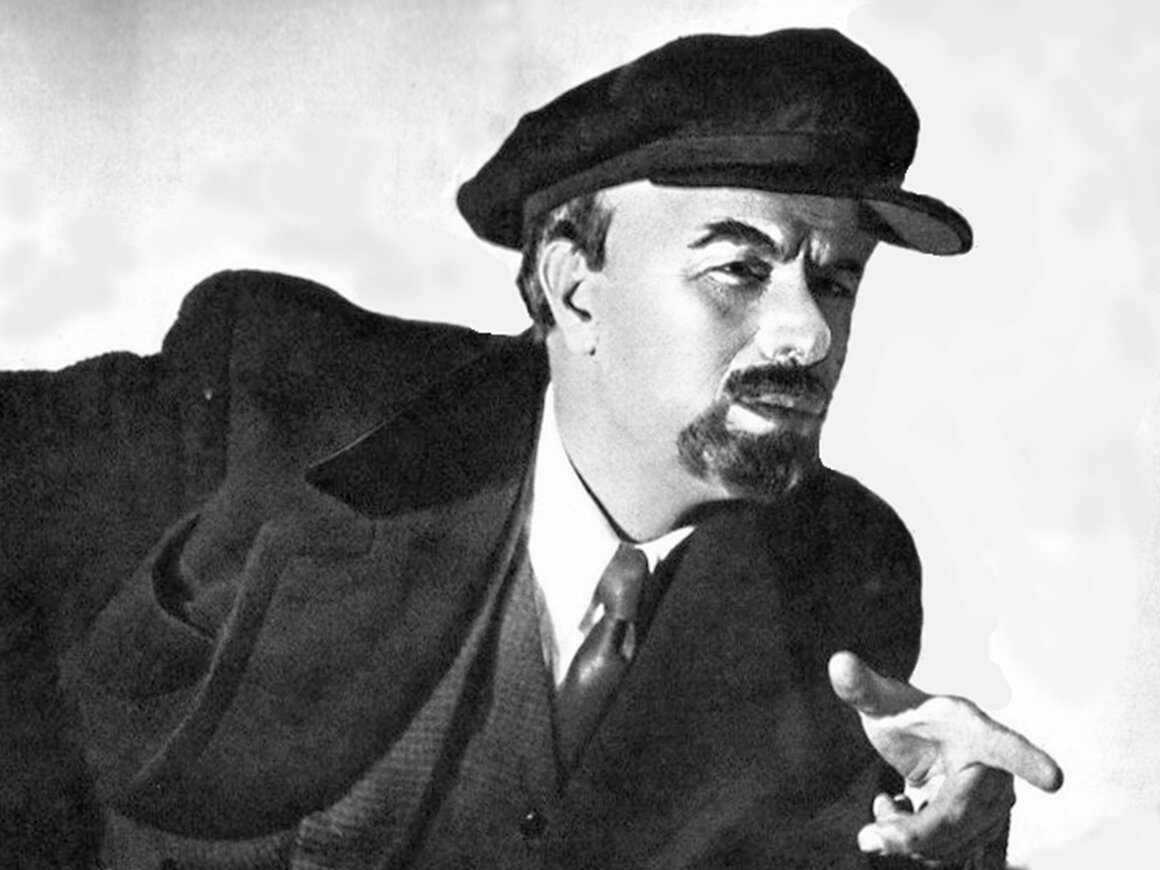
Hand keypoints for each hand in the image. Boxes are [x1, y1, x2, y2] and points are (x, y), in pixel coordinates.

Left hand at [828, 651, 1062, 864]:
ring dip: (906, 839)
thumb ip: (863, 688)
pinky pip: (950, 857)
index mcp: (978, 732)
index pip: (1005, 746)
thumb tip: (837, 662)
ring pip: (951, 847)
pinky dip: (916, 847)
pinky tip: (900, 817)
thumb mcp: (884, 700)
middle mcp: (995, 774)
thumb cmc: (908, 713)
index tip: (1054, 777)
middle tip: (866, 837)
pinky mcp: (984, 835)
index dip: (1027, 760)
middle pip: (957, 820)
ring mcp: (993, 809)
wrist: (926, 738)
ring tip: (887, 804)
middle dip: (911, 835)